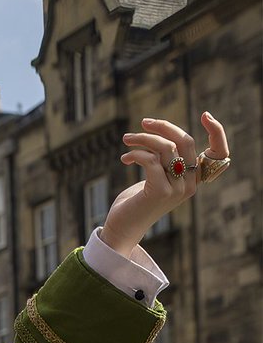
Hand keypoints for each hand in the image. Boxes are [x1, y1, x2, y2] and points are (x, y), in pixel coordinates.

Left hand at [99, 112, 228, 256]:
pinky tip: (125, 159)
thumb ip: (165, 158)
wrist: (123, 228)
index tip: (205, 115)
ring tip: (126, 139)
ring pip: (166, 147)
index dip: (217, 131)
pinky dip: (135, 154)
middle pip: (186, 141)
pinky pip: (150, 160)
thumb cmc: (137, 200)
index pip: (220, 153)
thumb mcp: (156, 175)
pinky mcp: (160, 192)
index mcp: (194, 179)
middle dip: (163, 126)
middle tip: (143, 123)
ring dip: (143, 138)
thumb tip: (162, 132)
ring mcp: (177, 189)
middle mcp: (190, 184)